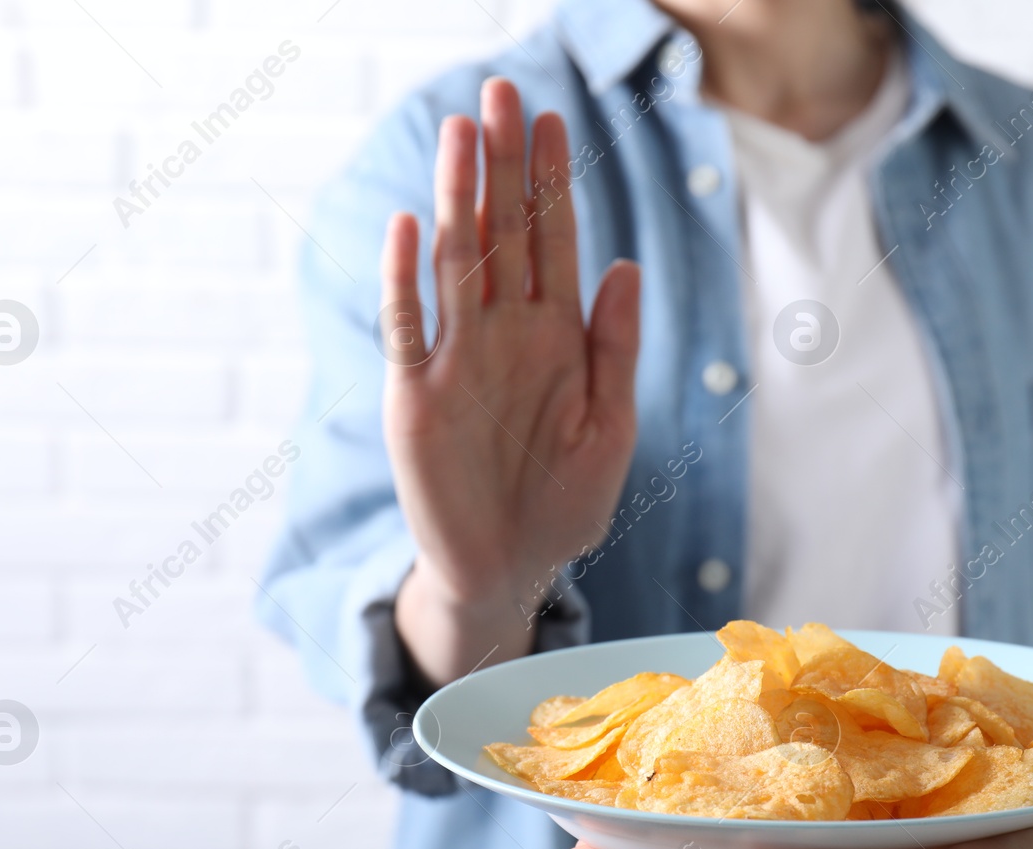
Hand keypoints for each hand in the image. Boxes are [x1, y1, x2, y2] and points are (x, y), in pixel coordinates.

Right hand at [384, 77, 640, 686]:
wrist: (510, 571)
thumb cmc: (565, 504)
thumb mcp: (610, 428)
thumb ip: (615, 349)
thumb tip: (626, 265)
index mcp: (557, 336)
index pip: (554, 242)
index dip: (553, 182)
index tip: (553, 119)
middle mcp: (504, 334)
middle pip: (503, 233)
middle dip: (504, 166)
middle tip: (502, 92)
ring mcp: (456, 360)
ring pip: (457, 264)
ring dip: (458, 199)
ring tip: (461, 133)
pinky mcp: (416, 397)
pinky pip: (408, 328)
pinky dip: (405, 280)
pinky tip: (410, 225)